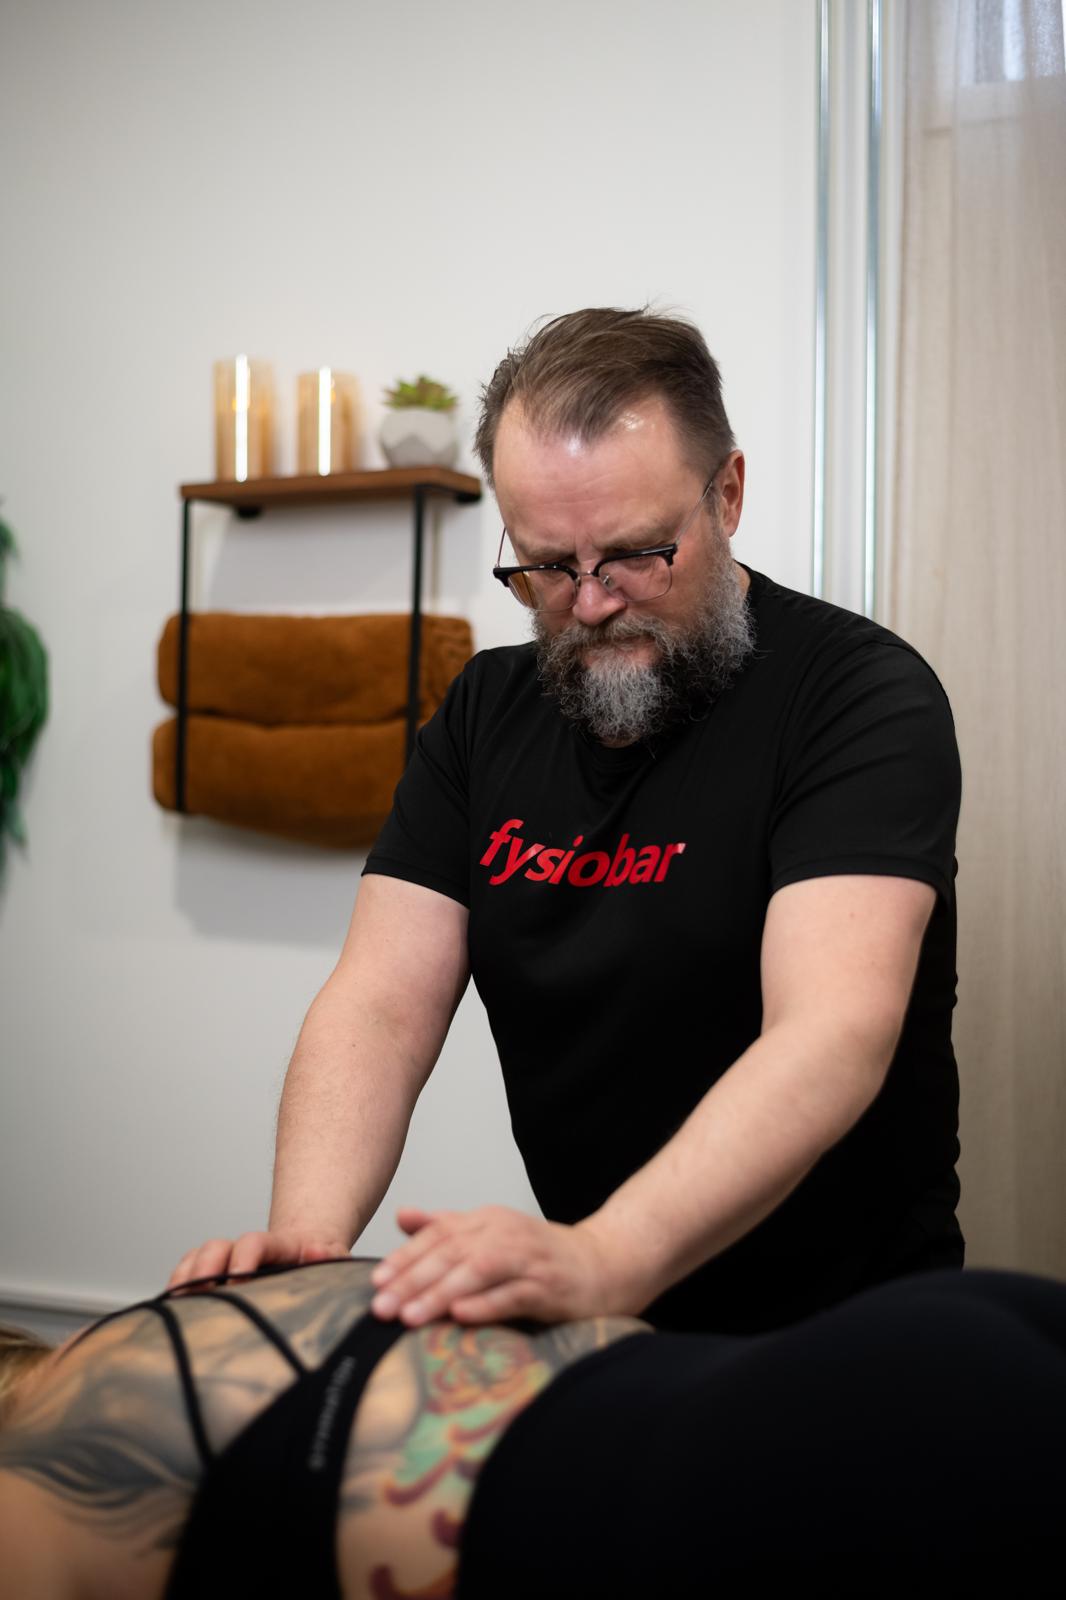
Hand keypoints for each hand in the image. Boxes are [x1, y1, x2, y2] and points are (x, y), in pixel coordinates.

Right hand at [166, 1229, 349, 1289]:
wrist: (312, 1254)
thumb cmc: (323, 1263)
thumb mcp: (334, 1258)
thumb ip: (330, 1254)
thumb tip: (318, 1251)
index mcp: (277, 1246)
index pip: (254, 1242)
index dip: (243, 1257)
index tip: (236, 1279)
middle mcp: (246, 1250)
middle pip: (216, 1247)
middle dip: (203, 1268)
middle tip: (198, 1292)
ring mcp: (229, 1261)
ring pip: (197, 1259)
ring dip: (184, 1278)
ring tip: (176, 1304)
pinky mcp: (217, 1276)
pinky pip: (188, 1273)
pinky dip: (178, 1286)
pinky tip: (172, 1310)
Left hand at [368, 1204, 625, 1325]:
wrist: (607, 1264)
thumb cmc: (542, 1257)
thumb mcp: (493, 1235)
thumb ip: (448, 1226)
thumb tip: (402, 1216)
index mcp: (488, 1221)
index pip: (439, 1235)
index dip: (405, 1257)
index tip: (374, 1281)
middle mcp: (506, 1233)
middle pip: (452, 1253)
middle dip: (412, 1280)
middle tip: (380, 1306)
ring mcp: (529, 1259)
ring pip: (477, 1272)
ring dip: (440, 1294)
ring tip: (409, 1316)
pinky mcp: (550, 1286)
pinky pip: (513, 1294)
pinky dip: (485, 1305)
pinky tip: (460, 1317)